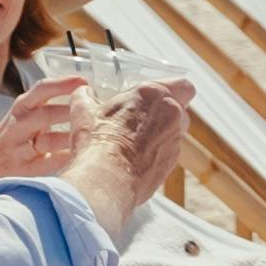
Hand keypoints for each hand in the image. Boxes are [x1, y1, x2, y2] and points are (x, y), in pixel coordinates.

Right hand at [0, 78, 94, 191]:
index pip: (41, 90)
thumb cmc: (11, 139)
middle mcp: (17, 125)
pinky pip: (46, 164)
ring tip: (92, 136)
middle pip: (46, 115)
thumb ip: (45, 106)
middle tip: (96, 113)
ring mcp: (17, 149)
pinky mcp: (21, 170)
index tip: (84, 81)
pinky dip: (64, 160)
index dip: (62, 84)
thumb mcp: (22, 116)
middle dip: (72, 113)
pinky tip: (80, 158)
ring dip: (71, 138)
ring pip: (47, 140)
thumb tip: (85, 96)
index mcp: (20, 108)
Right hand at [65, 80, 193, 237]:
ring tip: (136, 141)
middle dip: (166, 112)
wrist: (106, 180)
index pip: (182, 85)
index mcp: (153, 95)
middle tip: (143, 117)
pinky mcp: (171, 164)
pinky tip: (135, 158)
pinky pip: (168, 153)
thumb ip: (85, 96)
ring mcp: (174, 141)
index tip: (156, 96)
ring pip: (176, 132)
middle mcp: (171, 115)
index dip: (173, 89)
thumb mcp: (83, 111)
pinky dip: (156, 154)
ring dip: (162, 133)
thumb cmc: (98, 143)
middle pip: (181, 108)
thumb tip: (83, 93)